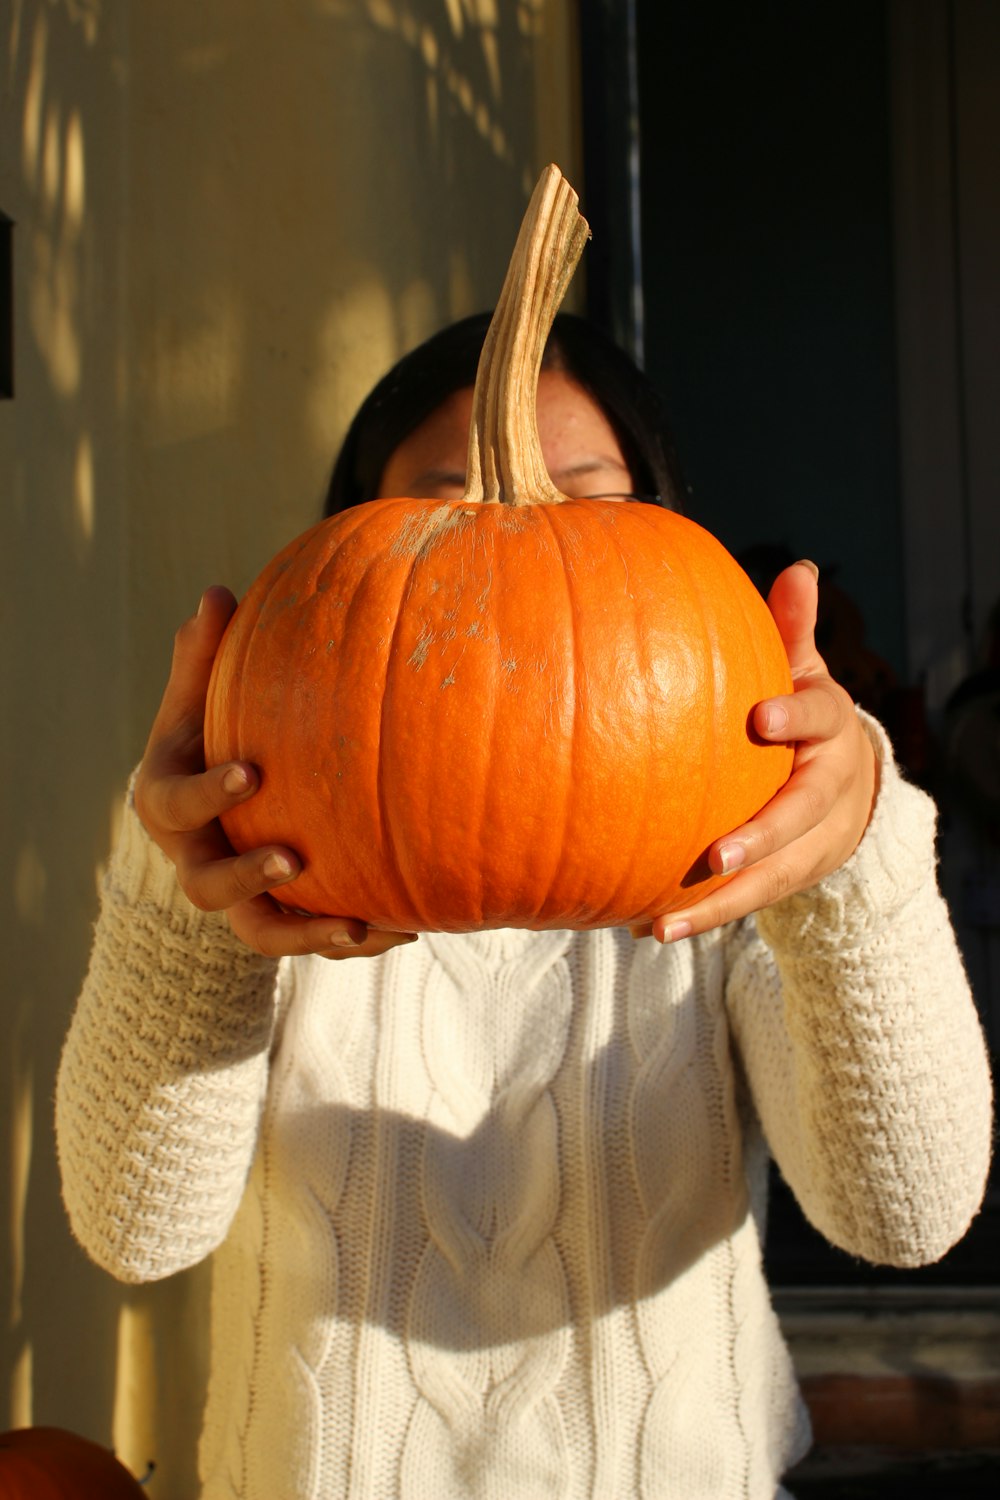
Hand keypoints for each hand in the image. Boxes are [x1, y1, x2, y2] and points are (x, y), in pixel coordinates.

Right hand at [133, 586, 416, 959]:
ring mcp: (235, 898)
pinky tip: (406, 929)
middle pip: (205, 888)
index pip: (174, 805)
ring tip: (361, 926)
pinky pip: (309, 941)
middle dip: (245, 877)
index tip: (252, 773)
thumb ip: (202, 655)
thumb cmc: (206, 733)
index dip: (207, 795)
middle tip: (290, 859)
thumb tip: (216, 594)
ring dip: (308, 934)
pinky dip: (352, 940)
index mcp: (166, 803)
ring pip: (261, 934)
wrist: (218, 797)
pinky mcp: (277, 920)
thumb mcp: (197, 696)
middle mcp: (194, 859)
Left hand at [635, 560, 878, 942]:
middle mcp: (829, 791)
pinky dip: (701, 917)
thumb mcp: (805, 672)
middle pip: (802, 817)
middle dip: (761, 837)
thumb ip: (793, 629)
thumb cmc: (806, 716)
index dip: (798, 718)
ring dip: (718, 903)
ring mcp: (813, 842)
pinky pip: (746, 901)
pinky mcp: (789, 876)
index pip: (824, 718)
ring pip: (773, 878)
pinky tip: (646, 928)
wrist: (851, 786)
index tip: (762, 716)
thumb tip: (801, 568)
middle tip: (716, 854)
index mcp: (831, 731)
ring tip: (662, 922)